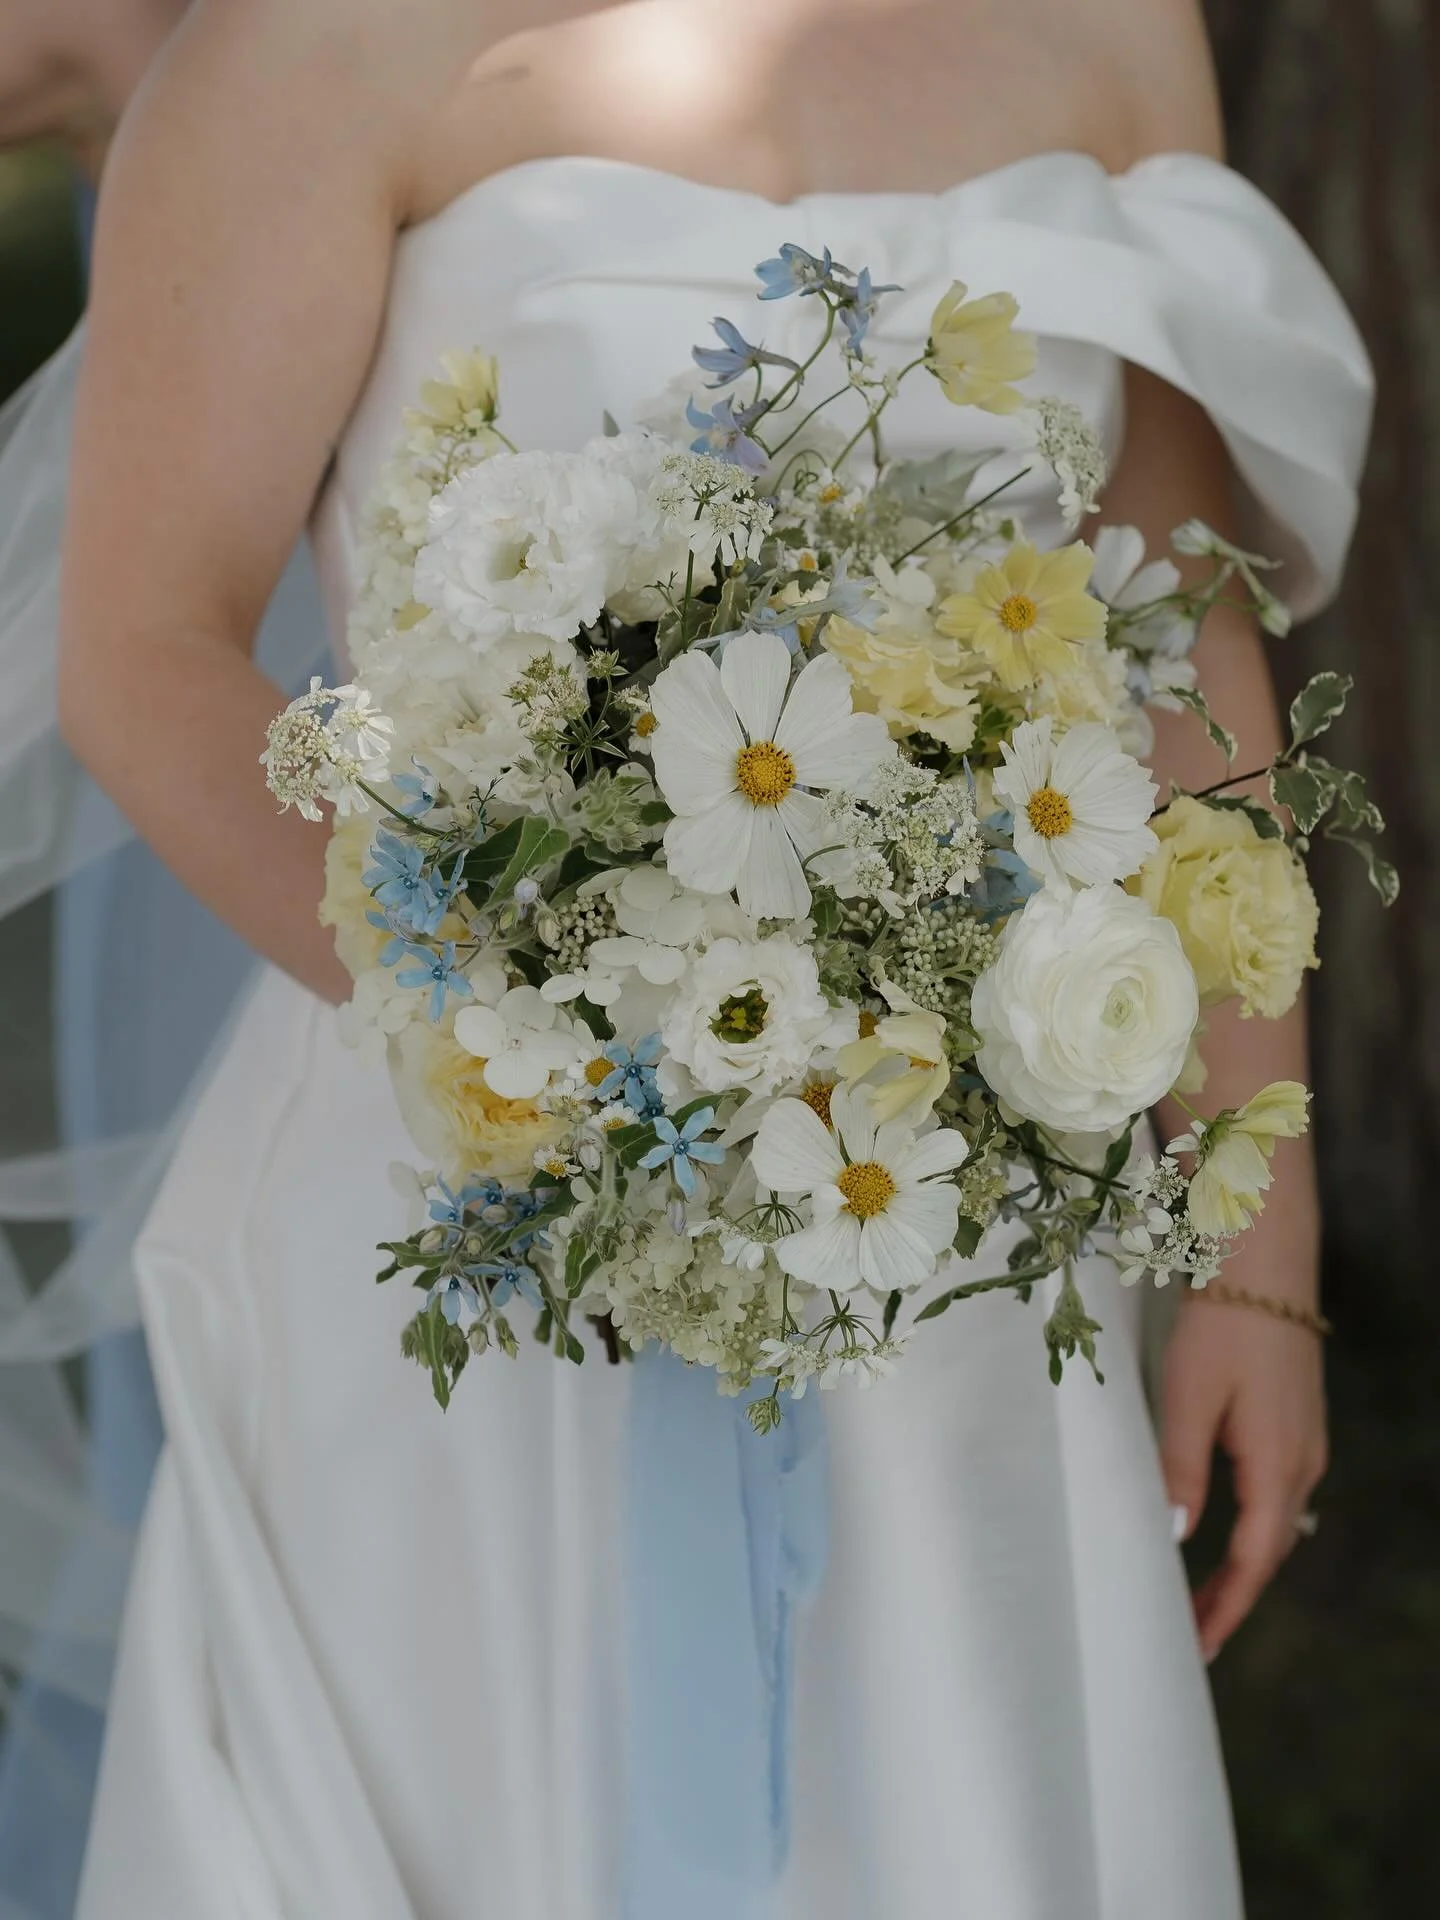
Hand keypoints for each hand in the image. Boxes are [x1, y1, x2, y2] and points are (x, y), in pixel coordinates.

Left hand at [1160, 1284, 1326, 1661]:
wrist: (1266, 1266)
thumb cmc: (1222, 1328)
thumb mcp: (1189, 1399)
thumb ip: (1181, 1470)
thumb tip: (1176, 1537)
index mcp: (1276, 1467)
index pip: (1253, 1562)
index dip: (1224, 1609)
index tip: (1196, 1648)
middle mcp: (1302, 1464)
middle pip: (1270, 1551)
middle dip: (1232, 1597)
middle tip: (1191, 1634)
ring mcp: (1305, 1443)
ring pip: (1276, 1524)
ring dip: (1243, 1564)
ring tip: (1201, 1596)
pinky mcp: (1298, 1423)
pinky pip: (1278, 1495)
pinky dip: (1253, 1529)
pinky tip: (1227, 1532)